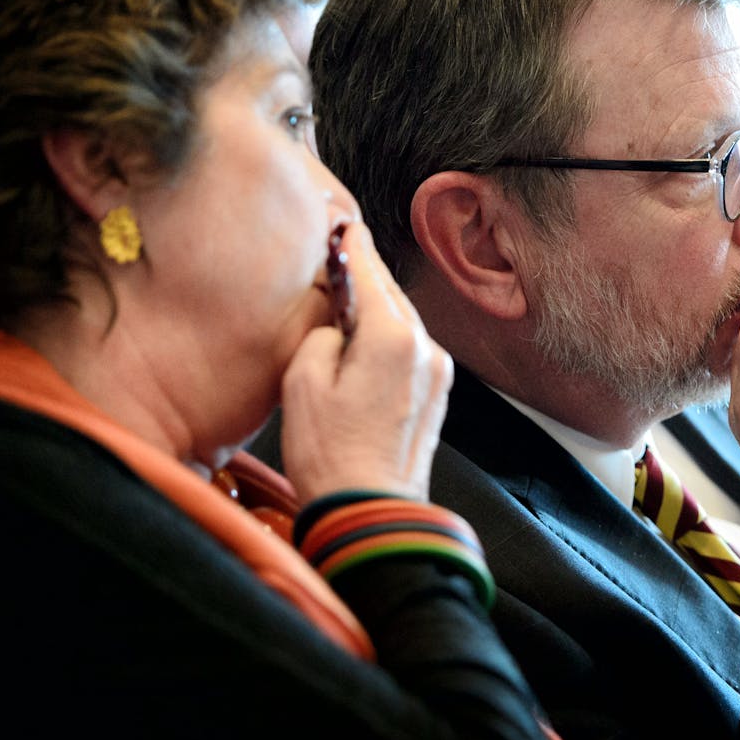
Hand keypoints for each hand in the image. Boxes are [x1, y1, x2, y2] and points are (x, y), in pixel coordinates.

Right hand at [280, 220, 452, 504]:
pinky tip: (365, 347)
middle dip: (367, 278)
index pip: (370, 275)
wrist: (370, 512)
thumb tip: (337, 328)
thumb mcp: (302, 383)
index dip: (354, 249)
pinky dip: (388, 342)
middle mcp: (424, 350)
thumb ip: (322, 336)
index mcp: (392, 338)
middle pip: (391, 297)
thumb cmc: (331, 455)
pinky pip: (410, 352)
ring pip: (403, 325)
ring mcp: (436, 375)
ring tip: (347, 305)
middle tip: (343, 256)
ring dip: (377, 313)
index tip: (347, 226)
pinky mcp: (436, 397)